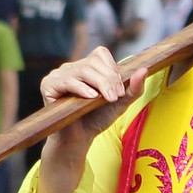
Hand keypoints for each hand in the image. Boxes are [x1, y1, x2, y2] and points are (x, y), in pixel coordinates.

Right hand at [42, 48, 145, 166]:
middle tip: (116, 97)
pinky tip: (91, 97)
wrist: (79, 139)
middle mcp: (72, 68)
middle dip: (109, 79)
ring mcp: (59, 74)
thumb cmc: (97, 119)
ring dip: (99, 84)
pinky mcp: (48, 85)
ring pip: (82, 70)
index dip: (112, 68)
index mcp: (87, 67)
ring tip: (108, 99)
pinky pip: (66, 80)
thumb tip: (144, 70)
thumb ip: (133, 88)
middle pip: (93, 62)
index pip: (100, 54)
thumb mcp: (120, 103)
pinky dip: (80, 88)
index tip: (120, 88)